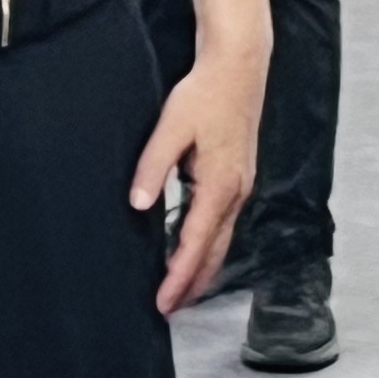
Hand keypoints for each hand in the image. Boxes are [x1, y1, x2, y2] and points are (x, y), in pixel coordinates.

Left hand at [132, 41, 268, 315]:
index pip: (195, 243)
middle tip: (169, 309)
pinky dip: (208, 243)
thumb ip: (153, 167)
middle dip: (193, 283)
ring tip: (181, 290)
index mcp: (220, 185)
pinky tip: (192, 248)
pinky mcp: (239, 178)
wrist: (239, 67)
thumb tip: (137, 204)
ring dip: (202, 266)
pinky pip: (223, 222)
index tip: (164, 302)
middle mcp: (236, 193)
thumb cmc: (204, 94)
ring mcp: (241, 186)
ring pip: (222, 239)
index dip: (178, 276)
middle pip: (215, 251)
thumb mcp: (172, 128)